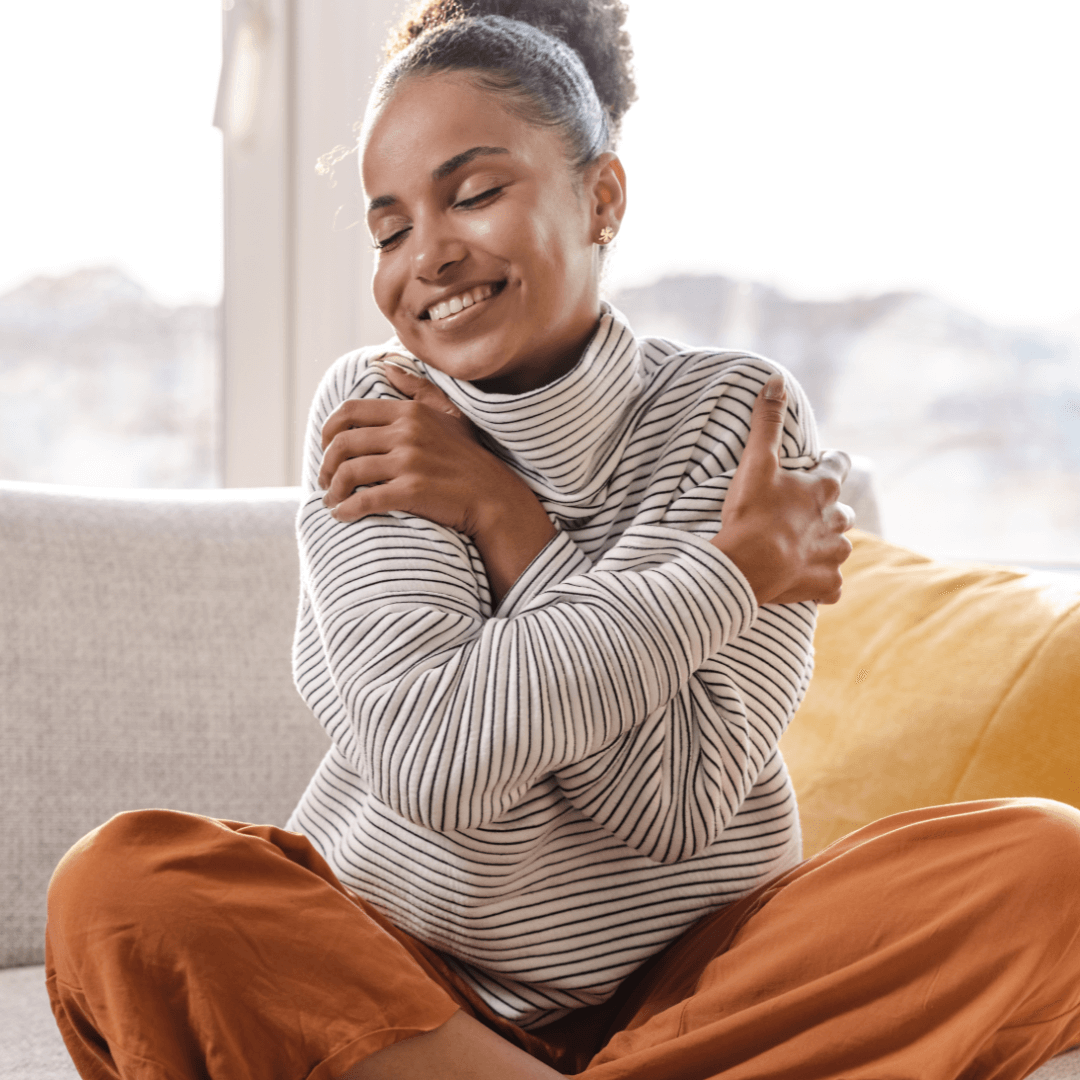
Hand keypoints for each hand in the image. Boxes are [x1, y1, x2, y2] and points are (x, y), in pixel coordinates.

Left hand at [320, 358, 505, 533]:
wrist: (495, 497)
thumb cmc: (470, 458)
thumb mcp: (448, 414)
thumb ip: (417, 389)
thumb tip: (387, 365)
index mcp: (410, 412)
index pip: (349, 412)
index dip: (328, 431)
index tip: (326, 448)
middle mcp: (407, 433)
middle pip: (342, 444)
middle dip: (325, 465)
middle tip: (325, 480)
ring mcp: (409, 462)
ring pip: (348, 472)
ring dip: (332, 490)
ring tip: (331, 500)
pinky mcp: (411, 490)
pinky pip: (364, 499)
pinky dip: (346, 510)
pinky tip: (342, 515)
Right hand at [710, 375, 853, 605]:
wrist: (746, 566)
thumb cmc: (752, 513)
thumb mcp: (756, 462)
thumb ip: (766, 422)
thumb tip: (777, 380)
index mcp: (824, 489)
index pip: (839, 465)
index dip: (829, 463)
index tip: (816, 465)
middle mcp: (837, 521)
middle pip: (843, 510)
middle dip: (827, 510)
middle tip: (799, 513)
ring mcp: (833, 555)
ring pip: (840, 547)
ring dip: (825, 546)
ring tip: (799, 547)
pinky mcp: (826, 585)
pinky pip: (832, 586)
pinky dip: (821, 583)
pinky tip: (805, 581)